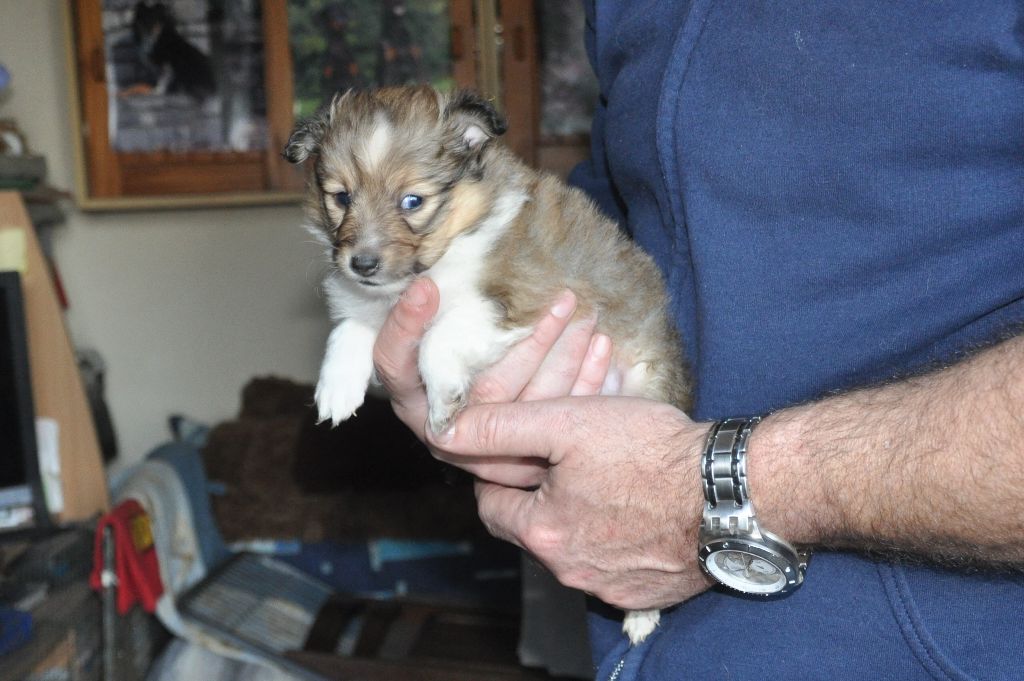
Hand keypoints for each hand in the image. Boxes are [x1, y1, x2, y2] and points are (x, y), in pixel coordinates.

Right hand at [373, 278, 614, 485]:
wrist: (471, 404)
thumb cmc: (444, 350)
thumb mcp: (430, 331)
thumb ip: (423, 311)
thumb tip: (429, 278)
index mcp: (412, 395)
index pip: (397, 365)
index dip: (407, 327)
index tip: (427, 286)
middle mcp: (443, 427)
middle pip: (488, 388)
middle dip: (533, 342)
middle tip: (566, 297)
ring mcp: (482, 449)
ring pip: (529, 407)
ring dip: (566, 359)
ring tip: (591, 317)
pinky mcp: (521, 457)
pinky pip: (558, 423)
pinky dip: (587, 385)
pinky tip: (603, 349)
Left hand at [428, 396, 714, 610]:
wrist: (735, 492)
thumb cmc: (652, 455)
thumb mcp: (567, 423)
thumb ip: (501, 428)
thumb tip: (444, 434)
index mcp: (543, 534)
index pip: (491, 504)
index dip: (499, 469)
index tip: (520, 446)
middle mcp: (572, 571)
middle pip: (534, 525)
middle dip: (540, 487)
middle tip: (563, 453)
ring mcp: (612, 586)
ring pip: (575, 541)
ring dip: (579, 507)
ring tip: (604, 469)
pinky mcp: (648, 591)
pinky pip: (614, 561)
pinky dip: (615, 531)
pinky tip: (635, 500)